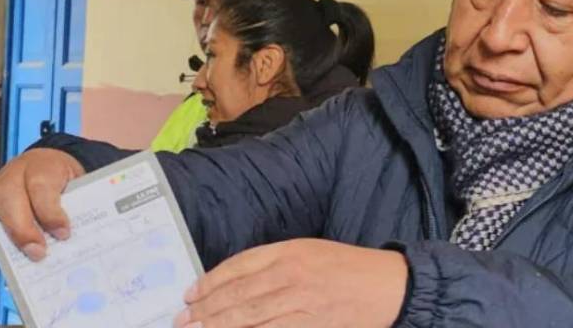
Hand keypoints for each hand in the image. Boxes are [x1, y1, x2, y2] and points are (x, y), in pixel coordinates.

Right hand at [0, 148, 85, 259]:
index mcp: (41, 165)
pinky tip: (10, 258)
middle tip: (39, 254)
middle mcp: (12, 174)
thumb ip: (74, 207)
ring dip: (5, 240)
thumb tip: (69, 238)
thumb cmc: (63, 181)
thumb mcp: (77, 185)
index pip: (41, 187)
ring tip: (23, 261)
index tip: (63, 234)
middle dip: (23, 230)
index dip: (50, 213)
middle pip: (10, 200)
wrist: (45, 165)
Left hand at [175, 239, 407, 327]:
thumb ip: (274, 264)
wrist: (390, 286)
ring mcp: (301, 303)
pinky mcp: (312, 326)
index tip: (190, 295)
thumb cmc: (349, 268)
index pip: (238, 266)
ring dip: (218, 325)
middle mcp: (292, 275)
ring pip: (249, 317)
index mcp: (290, 251)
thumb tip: (235, 283)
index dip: (210, 282)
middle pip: (238, 294)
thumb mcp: (310, 252)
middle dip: (206, 310)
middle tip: (183, 321)